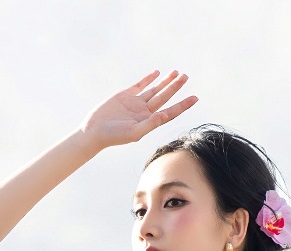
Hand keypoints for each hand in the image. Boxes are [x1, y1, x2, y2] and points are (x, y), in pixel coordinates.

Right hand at [80, 69, 197, 149]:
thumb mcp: (133, 133)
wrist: (95, 131)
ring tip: (176, 73)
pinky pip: (140, 85)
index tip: (195, 98)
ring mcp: (136, 103)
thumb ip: (149, 124)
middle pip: (165, 97)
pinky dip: (148, 79)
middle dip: (175, 87)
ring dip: (165, 82)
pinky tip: (157, 73)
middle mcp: (145, 112)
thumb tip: (163, 115)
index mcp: (150, 122)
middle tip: (186, 77)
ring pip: (155, 90)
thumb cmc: (114, 136)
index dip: (183, 105)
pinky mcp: (125, 95)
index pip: (170, 112)